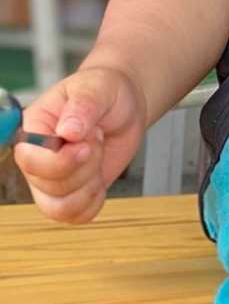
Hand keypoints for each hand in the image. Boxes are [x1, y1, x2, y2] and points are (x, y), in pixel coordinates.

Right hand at [14, 66, 147, 222]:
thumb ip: (83, 106)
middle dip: (85, 165)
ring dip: (90, 185)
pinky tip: (100, 177)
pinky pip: (75, 216)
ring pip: (60, 207)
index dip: (59, 161)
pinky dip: (94, 201)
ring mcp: (50, 180)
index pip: (29, 159)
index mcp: (33, 128)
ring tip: (97, 154)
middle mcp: (36, 158)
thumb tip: (68, 131)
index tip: (85, 146)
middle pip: (49, 186)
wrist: (124, 105)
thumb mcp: (98, 87)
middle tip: (97, 137)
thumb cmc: (105, 90)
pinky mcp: (69, 194)